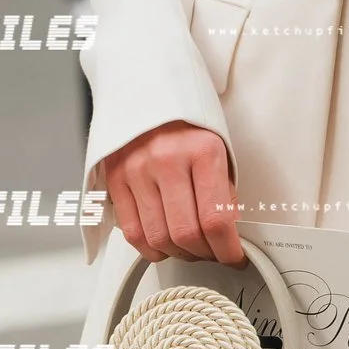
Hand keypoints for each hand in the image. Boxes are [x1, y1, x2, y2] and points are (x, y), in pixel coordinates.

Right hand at [104, 120, 243, 264]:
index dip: (228, 250)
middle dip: (205, 254)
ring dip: (179, 253)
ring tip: (190, 247)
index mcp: (202, 151)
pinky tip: (164, 244)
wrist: (150, 91)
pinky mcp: (115, 179)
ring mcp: (136, 170)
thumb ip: (223, 193)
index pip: (216, 220)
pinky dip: (151, 248)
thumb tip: (229, 235)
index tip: (234, 257)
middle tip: (213, 253)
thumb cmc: (189, 123)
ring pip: (158, 238)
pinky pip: (132, 232)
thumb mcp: (220, 150)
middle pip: (186, 234)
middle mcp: (166, 160)